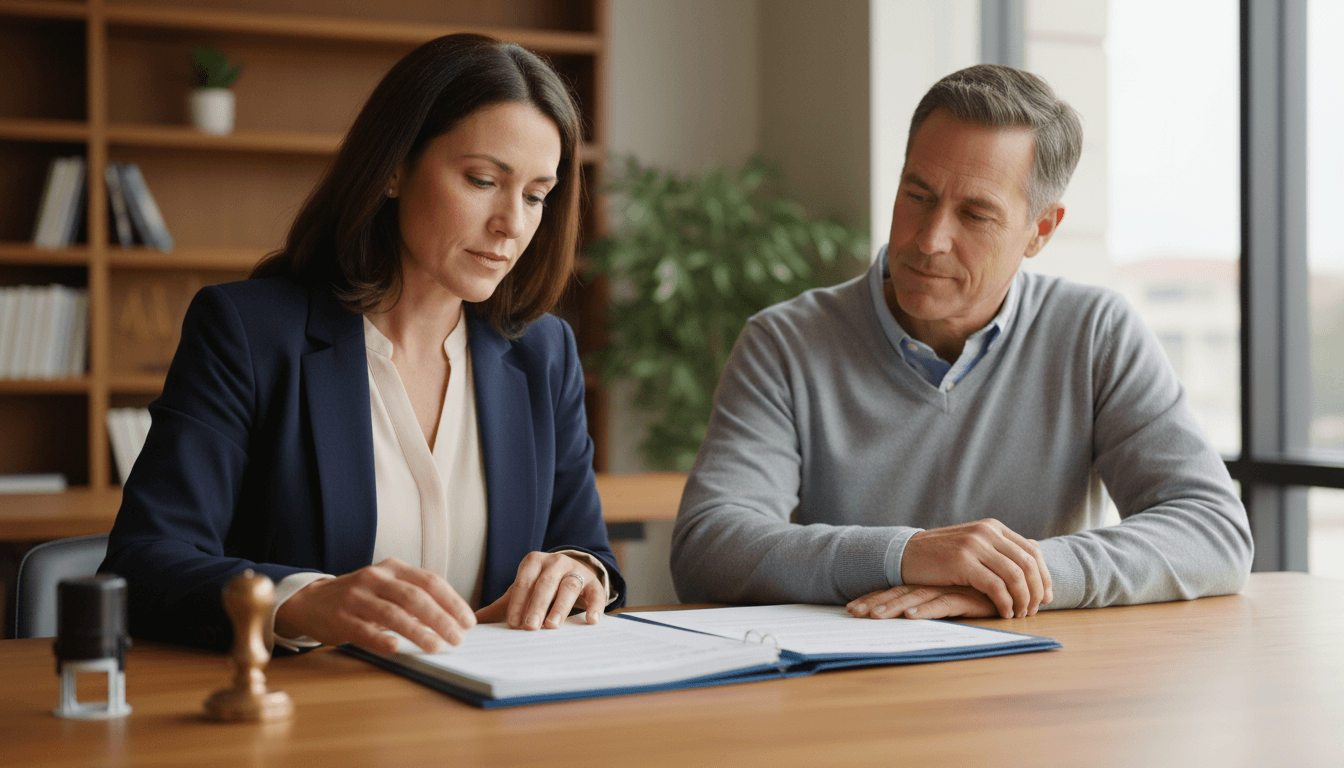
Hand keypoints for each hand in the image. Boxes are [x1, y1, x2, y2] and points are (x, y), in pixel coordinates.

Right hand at [274, 558, 475, 653]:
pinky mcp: (340, 619)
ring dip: (417, 632)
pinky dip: (381, 639)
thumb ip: (414, 596)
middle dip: (441, 619)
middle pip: (415, 597)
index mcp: (392, 569)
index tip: (468, 621)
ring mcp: (356, 598)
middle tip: (458, 638)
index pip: (430, 581)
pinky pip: (364, 630)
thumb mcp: (387, 586)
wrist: (311, 601)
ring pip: (392, 614)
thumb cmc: (360, 597)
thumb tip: (452, 618)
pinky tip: (396, 648)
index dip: (452, 601)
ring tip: (436, 646)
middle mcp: (375, 579)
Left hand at [474, 551, 604, 629]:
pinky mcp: (594, 581)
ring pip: (569, 586)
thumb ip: (502, 606)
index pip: (524, 582)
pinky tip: (591, 620)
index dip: (518, 603)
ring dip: (560, 606)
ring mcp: (576, 570)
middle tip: (530, 627)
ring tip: (552, 625)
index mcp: (533, 562)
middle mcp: (555, 562)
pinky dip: (595, 606)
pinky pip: (596, 592)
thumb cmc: (543, 585)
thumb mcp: (523, 591)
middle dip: (537, 606)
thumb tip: (473, 621)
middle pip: (546, 584)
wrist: (574, 573)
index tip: (514, 623)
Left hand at [847, 585, 997, 619]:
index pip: (895, 588)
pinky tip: (911, 616)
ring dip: (893, 607)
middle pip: (899, 592)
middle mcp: (935, 582)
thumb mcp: (953, 596)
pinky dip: (926, 610)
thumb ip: (933, 599)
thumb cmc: (982, 590)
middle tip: (852, 612)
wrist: (1015, 580)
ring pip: (916, 597)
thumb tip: (905, 610)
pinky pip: (944, 603)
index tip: (851, 607)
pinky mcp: (967, 595)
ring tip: (873, 617)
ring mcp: (950, 587)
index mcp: (927, 582)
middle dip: (874, 602)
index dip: (873, 597)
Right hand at [900, 519, 1051, 618]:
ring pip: (1015, 575)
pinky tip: (1004, 613)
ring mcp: (974, 545)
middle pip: (1028, 563)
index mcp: (993, 527)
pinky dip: (1005, 602)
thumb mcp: (972, 546)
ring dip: (1023, 599)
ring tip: (1021, 614)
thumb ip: (997, 552)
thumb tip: (1029, 569)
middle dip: (1037, 590)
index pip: (1031, 550)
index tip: (1046, 597)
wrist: (905, 553)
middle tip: (1035, 609)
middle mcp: (987, 532)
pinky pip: (995, 586)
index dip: (1044, 576)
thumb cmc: (940, 556)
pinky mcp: (962, 562)